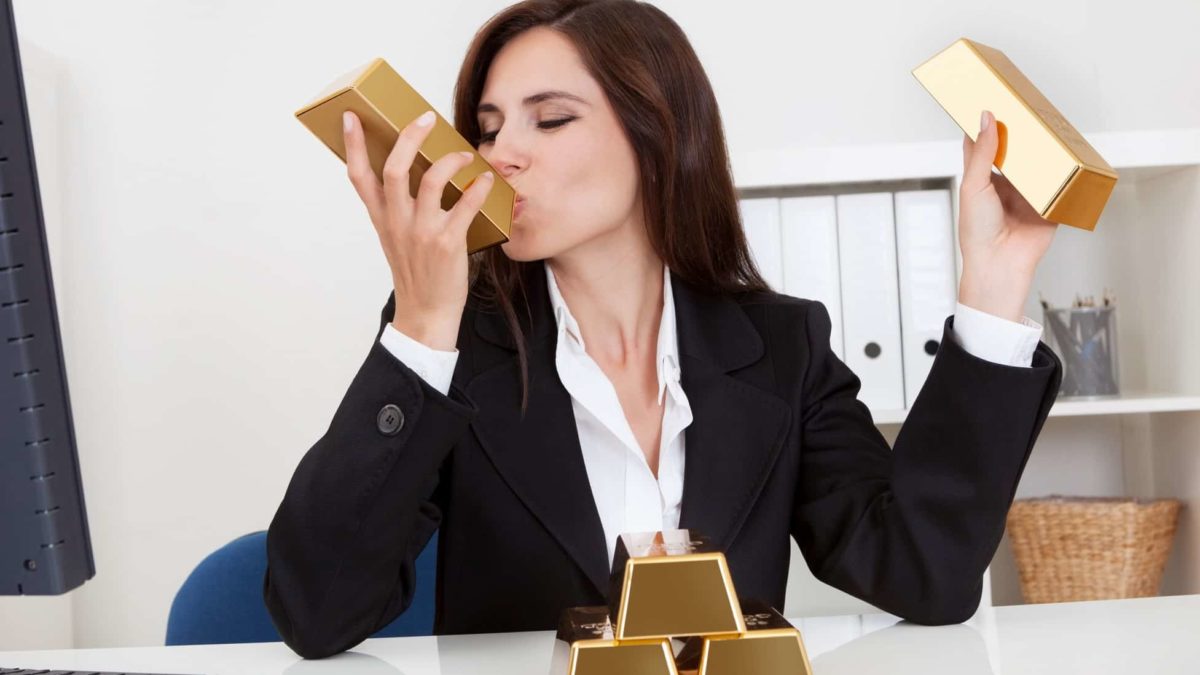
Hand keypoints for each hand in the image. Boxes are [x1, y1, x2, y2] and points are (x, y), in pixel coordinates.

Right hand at [343, 109, 493, 349]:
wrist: (426, 313)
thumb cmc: (416, 272)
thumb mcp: (395, 238)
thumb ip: (397, 208)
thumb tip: (412, 171)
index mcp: (381, 218)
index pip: (358, 176)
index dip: (353, 144)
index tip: (352, 117)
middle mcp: (397, 222)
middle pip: (394, 168)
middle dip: (409, 137)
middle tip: (425, 118)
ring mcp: (421, 232)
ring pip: (429, 181)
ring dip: (450, 160)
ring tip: (464, 154)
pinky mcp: (447, 243)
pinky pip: (465, 206)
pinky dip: (478, 188)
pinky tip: (485, 180)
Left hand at [957, 110, 1058, 322]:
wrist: (1000, 265)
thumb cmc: (977, 230)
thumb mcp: (975, 186)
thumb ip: (983, 153)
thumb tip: (988, 117)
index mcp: (983, 178)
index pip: (985, 144)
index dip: (988, 123)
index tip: (993, 98)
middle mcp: (1006, 183)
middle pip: (1017, 150)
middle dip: (1023, 131)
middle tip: (1031, 106)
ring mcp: (1029, 193)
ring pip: (1040, 163)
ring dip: (1046, 148)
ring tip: (1052, 124)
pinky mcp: (1050, 205)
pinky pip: (1061, 184)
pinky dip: (1067, 170)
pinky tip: (1072, 152)